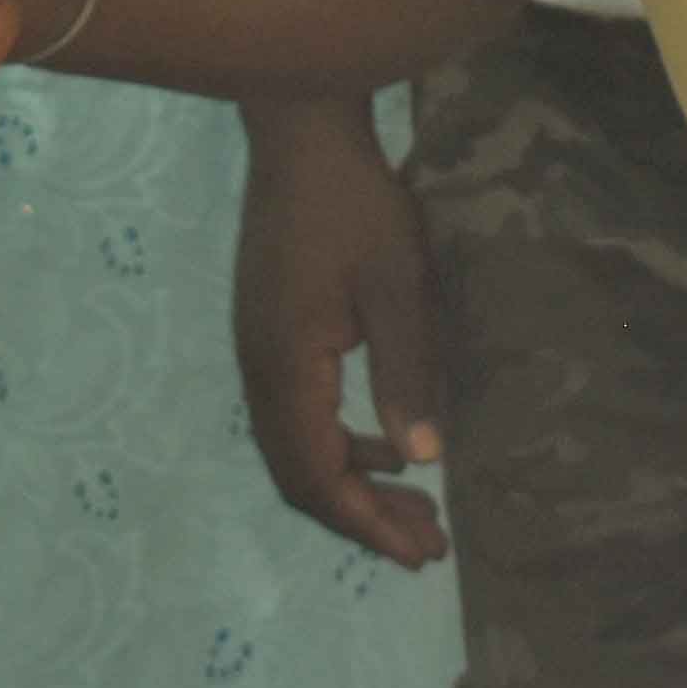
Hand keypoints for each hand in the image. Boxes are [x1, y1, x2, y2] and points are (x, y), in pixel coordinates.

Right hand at [233, 99, 446, 567]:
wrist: (301, 134)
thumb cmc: (355, 202)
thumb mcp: (397, 285)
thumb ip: (406, 373)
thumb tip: (423, 461)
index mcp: (287, 367)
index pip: (318, 475)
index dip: (368, 523)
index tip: (421, 553)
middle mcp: (260, 371)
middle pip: (300, 475)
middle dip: (364, 518)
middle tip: (429, 545)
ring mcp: (257, 353)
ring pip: (296, 448)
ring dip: (355, 482)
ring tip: (421, 506)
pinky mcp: (268, 335)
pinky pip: (297, 415)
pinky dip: (341, 443)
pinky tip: (388, 441)